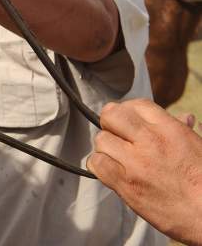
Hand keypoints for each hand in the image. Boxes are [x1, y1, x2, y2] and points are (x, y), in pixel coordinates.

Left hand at [87, 99, 201, 245]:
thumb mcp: (200, 148)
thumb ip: (184, 130)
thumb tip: (185, 117)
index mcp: (171, 129)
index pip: (136, 105)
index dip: (128, 112)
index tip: (129, 123)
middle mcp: (150, 141)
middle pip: (111, 116)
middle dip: (110, 124)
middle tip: (117, 137)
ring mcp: (135, 162)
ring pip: (101, 140)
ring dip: (106, 149)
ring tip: (118, 158)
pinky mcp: (125, 184)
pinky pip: (97, 164)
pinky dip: (99, 166)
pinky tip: (111, 172)